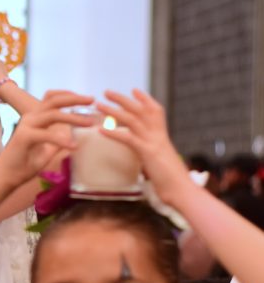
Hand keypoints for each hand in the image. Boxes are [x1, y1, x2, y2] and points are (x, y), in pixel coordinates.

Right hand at [0, 91, 94, 186]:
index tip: (87, 100)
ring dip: (73, 117)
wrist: (6, 178)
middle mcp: (30, 118)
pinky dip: (62, 139)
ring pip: (53, 114)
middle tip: (92, 100)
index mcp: (35, 119)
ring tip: (90, 123)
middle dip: (74, 99)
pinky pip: (47, 135)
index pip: (52, 99)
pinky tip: (74, 146)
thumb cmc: (24, 165)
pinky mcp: (24, 137)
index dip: (69, 95)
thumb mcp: (47, 151)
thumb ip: (57, 141)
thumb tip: (74, 137)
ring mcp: (26, 126)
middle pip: (54, 100)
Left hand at [95, 89, 192, 205]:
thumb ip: (151, 155)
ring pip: (132, 120)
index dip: (145, 99)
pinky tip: (101, 130)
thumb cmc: (172, 182)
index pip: (155, 111)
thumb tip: (144, 157)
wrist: (183, 192)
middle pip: (141, 110)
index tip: (133, 90)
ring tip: (98, 105)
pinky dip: (114, 133)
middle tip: (106, 92)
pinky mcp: (148, 153)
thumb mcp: (160, 163)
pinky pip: (128, 139)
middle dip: (123, 99)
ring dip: (113, 110)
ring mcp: (154, 143)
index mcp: (162, 137)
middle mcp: (159, 136)